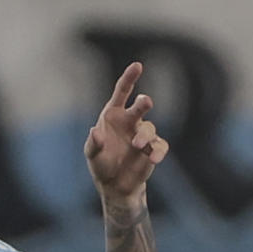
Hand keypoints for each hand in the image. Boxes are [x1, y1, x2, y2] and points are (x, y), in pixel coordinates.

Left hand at [85, 62, 167, 211]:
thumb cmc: (101, 164)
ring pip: (149, 128)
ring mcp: (143, 135)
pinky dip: (158, 151)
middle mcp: (130, 121)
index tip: (138, 66)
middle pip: (140, 106)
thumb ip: (93, 143)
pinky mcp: (153, 149)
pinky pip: (160, 146)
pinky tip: (153, 158)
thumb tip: (95, 132)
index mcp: (114, 115)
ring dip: (144, 136)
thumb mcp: (92, 154)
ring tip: (137, 145)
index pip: (122, 92)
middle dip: (144, 103)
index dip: (130, 78)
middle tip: (146, 102)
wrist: (115, 185)